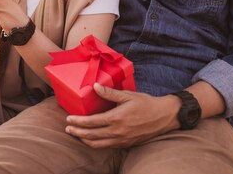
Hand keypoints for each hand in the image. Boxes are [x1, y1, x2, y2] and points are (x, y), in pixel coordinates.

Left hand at [64, 84, 180, 148]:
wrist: (165, 117)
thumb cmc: (147, 103)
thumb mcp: (128, 95)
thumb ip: (110, 93)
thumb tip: (94, 86)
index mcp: (116, 118)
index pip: (91, 122)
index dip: (78, 122)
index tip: (68, 118)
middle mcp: (117, 132)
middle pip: (91, 135)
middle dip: (77, 132)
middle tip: (67, 128)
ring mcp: (122, 140)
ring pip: (98, 144)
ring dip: (85, 140)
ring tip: (76, 134)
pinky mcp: (126, 144)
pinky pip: (107, 146)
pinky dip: (96, 144)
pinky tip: (92, 139)